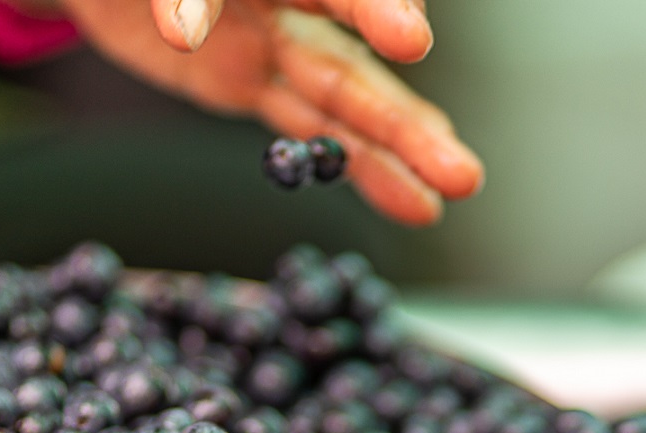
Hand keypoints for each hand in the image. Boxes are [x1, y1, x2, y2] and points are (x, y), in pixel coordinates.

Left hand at [55, 0, 481, 224]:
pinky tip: (413, 200)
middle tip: (455, 160)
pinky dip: (357, 168)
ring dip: (401, 149)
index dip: (375, 8)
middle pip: (353, 62)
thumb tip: (186, 31)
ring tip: (459, 186)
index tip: (410, 39)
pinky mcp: (250, 81)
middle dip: (404, 114)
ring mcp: (273, 43)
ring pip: (345, 102)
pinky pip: (308, 130)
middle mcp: (290, 0)